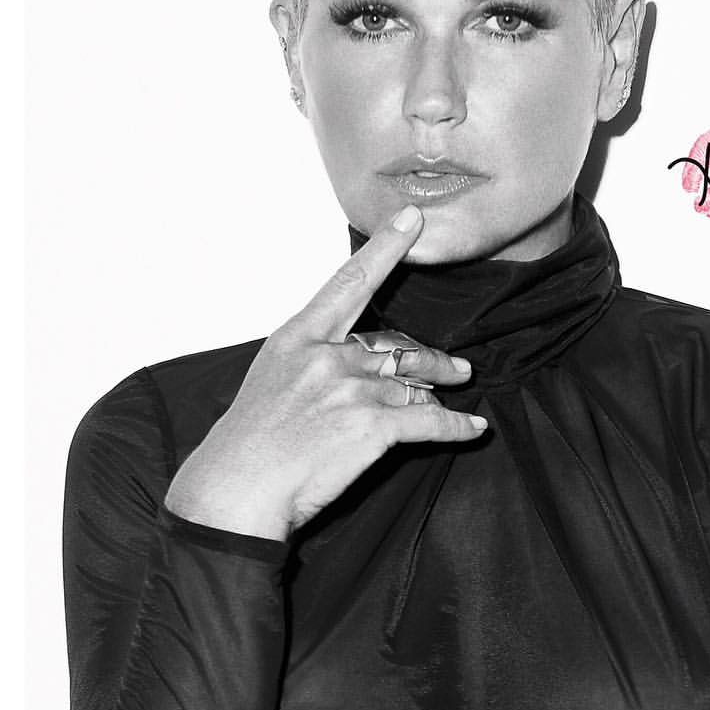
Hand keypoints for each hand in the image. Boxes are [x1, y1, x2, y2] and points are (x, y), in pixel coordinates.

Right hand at [164, 204, 485, 540]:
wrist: (237, 489)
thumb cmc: (250, 442)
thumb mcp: (271, 379)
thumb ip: (314, 360)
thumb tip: (356, 358)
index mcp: (298, 337)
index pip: (349, 282)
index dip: (384, 248)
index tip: (410, 219)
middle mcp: (326, 357)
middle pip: (396, 347)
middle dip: (430, 360)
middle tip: (456, 367)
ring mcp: (350, 390)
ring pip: (413, 384)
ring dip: (440, 392)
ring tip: (458, 393)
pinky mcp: (372, 427)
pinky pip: (430, 421)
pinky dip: (456, 426)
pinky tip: (472, 427)